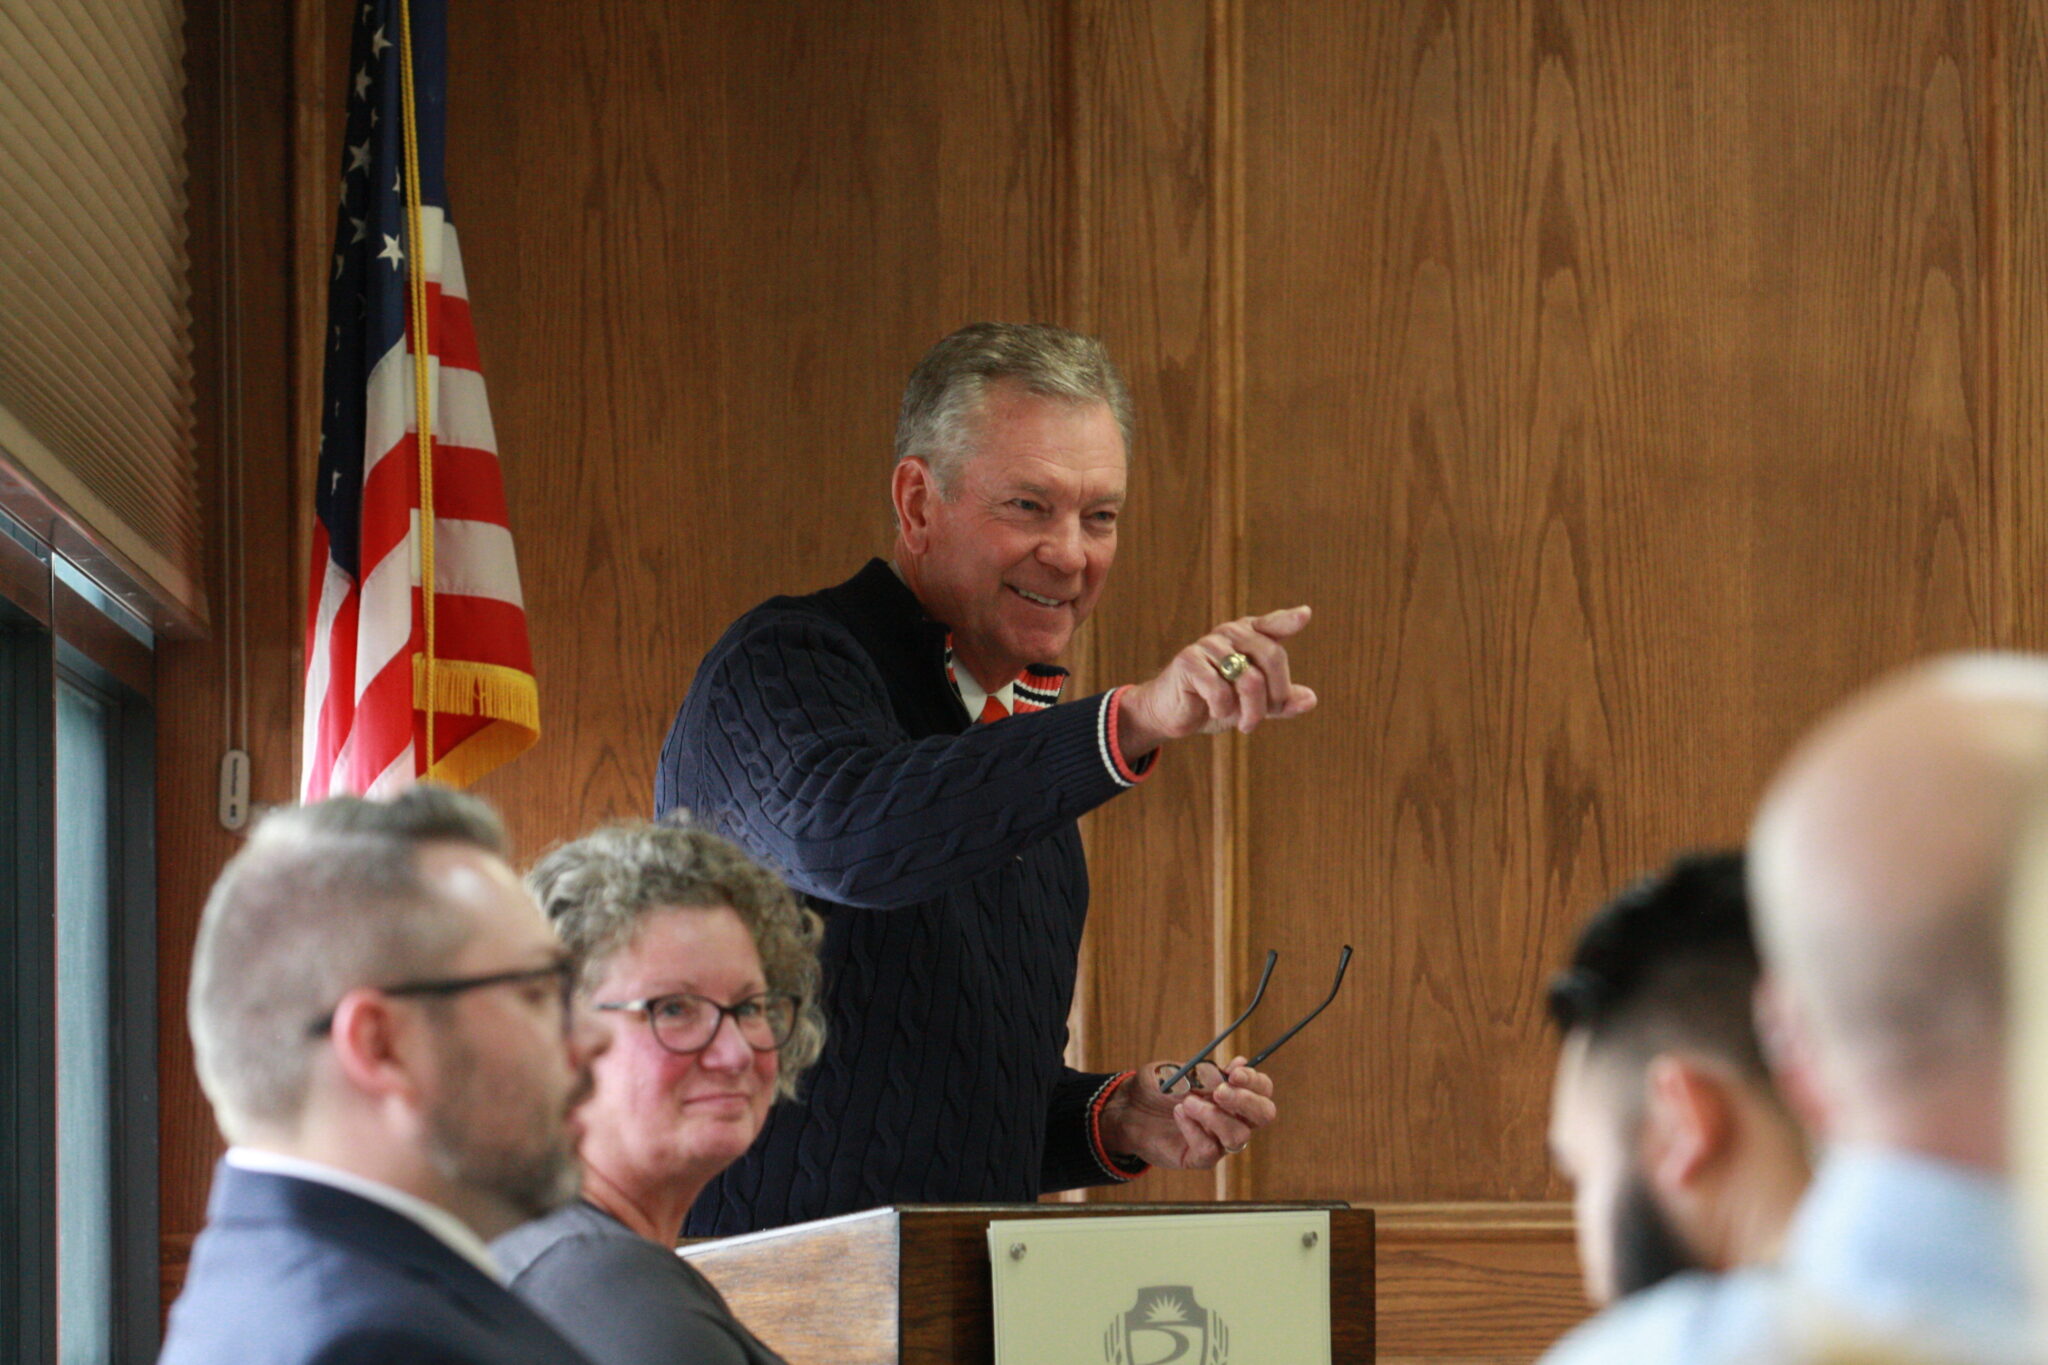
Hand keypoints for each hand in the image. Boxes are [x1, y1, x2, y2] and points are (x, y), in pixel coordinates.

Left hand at [1096, 1056, 1276, 1168]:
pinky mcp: (1200, 1158)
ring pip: (1239, 1137)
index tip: (1234, 1072)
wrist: (1126, 1107)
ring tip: (1187, 1103)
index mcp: (1233, 1092)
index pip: (1262, 1089)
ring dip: (1214, 1117)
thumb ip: (1208, 1072)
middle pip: (1264, 1115)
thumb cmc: (1156, 1086)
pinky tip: (1178, 1114)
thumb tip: (1240, 1064)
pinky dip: (1194, 1130)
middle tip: (1219, 1091)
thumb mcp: (1179, 1071)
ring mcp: (1218, 1140)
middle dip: (1246, 1101)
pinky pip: (1209, 1151)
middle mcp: (1232, 1117)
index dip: (1255, 1081)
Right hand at [1117, 607, 1316, 758]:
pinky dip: (1223, 710)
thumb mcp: (1254, 704)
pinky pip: (1220, 690)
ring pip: (1250, 679)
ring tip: (1245, 724)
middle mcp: (1231, 633)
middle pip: (1272, 656)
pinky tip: (1215, 712)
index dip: (1287, 621)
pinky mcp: (1188, 660)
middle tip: (1265, 718)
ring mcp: (1209, 644)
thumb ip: (1281, 701)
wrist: (1174, 713)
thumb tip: (1310, 700)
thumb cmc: (1217, 702)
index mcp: (1249, 635)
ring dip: (1252, 711)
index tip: (1304, 615)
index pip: (1273, 625)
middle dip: (1276, 696)